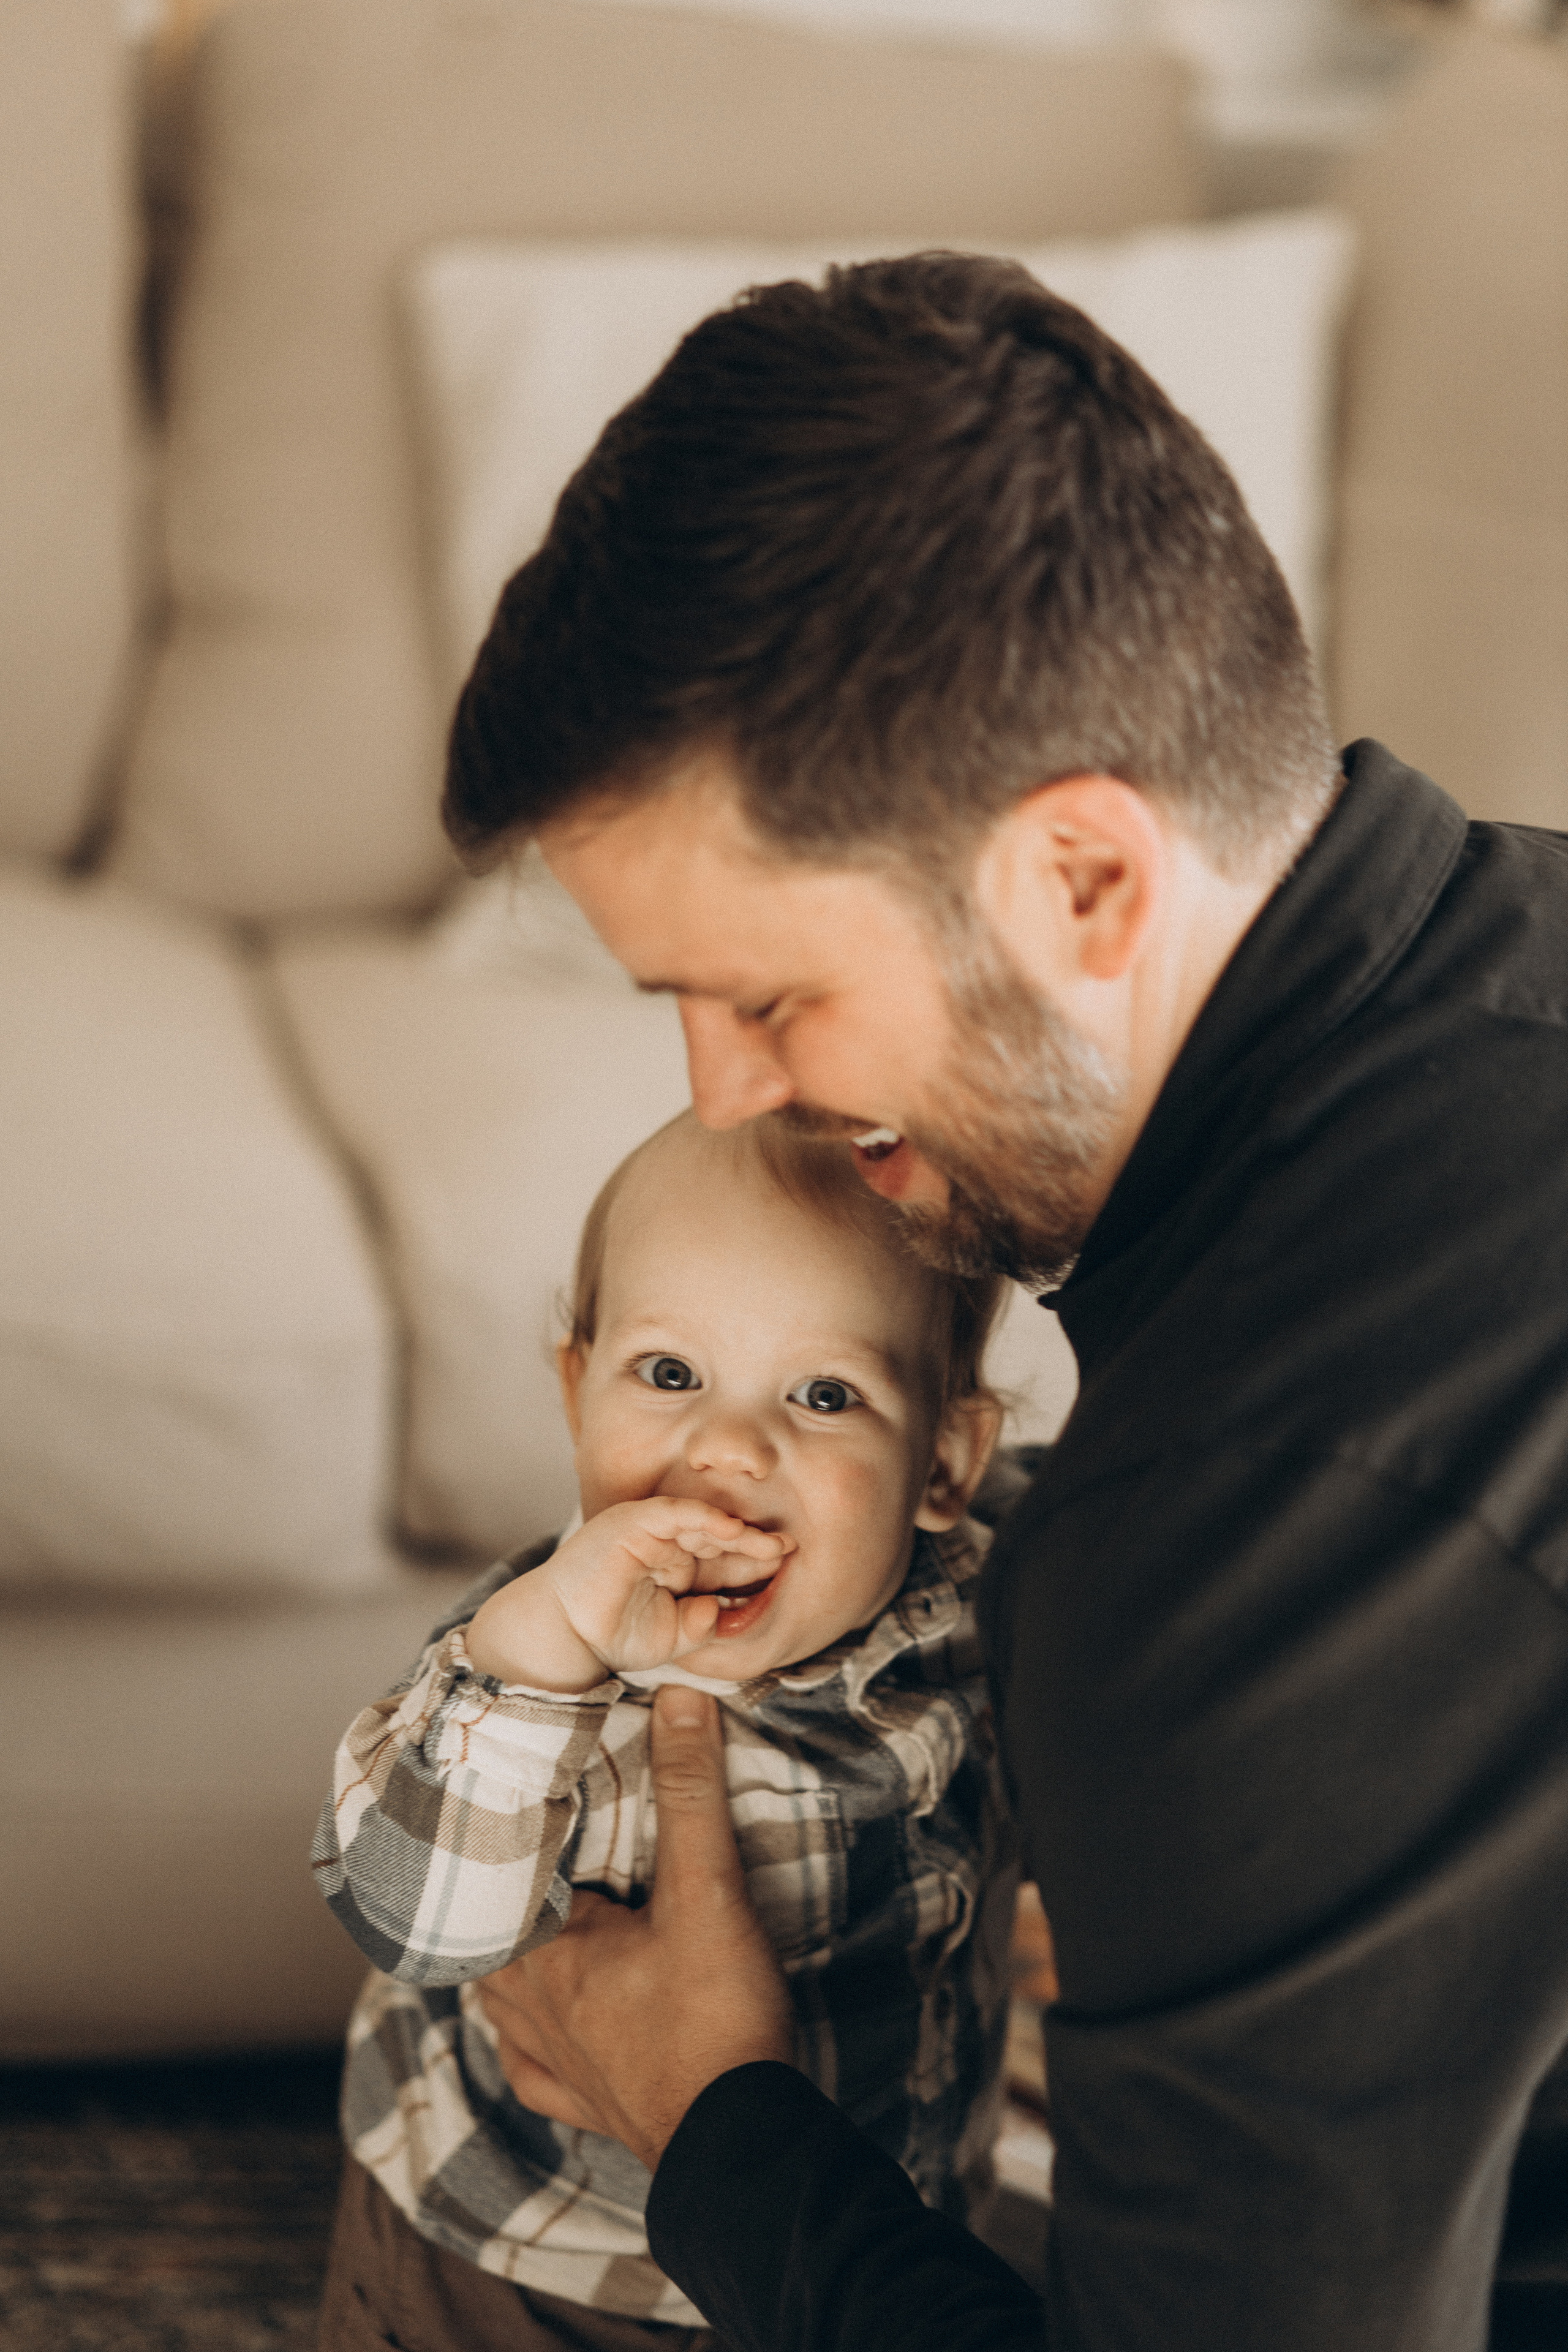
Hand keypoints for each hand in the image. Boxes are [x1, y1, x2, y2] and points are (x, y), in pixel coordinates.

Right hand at [467, 1497, 791, 1689]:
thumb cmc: (614, 1633)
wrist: (566, 1634)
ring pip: (702, 1522)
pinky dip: (703, 1517)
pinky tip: (730, 1528)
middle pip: (720, 1539)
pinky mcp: (631, 1520)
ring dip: (737, 1531)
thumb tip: (718, 1612)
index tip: (788, 1568)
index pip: (725, 1561)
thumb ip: (699, 1626)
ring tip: (769, 1542)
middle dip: (756, 1544)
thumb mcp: (670, 1637)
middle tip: (789, 1549)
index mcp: (681, 1568)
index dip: (756, 1563)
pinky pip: (673, 1511)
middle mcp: (669, 1544)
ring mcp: (650, 1530)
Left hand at [476, 1683, 794, 2167]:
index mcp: (544, 1951)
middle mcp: (528, 2008)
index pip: (499, 1878)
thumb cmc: (713, 2017)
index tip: (511, 1797)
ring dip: (510, 1965)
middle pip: (495, 1939)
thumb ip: (688, 1792)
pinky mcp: (585, 2107)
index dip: (504, 1837)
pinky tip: (539, 2035)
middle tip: (525, 1854)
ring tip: (526, 1926)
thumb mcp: (706, 1890)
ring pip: (503, 2004)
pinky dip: (528, 2046)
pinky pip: (532, 2073)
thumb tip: (675, 1697)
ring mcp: (553, 2063)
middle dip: (507, 1898)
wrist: (737, 2146)